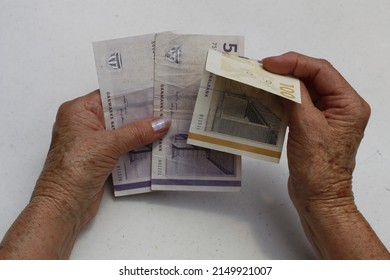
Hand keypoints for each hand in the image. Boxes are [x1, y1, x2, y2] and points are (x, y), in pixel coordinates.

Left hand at [0, 90, 169, 258]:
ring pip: (122, 132)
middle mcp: (84, 124)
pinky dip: (137, 147)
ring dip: (141, 132)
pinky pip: (123, 147)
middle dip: (141, 114)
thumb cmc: (75, 169)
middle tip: (166, 108)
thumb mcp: (109, 144)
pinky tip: (156, 144)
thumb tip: (162, 122)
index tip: (155, 90)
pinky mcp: (100, 159)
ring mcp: (92, 143)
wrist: (64, 206)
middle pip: (118, 114)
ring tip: (166, 125)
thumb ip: (137, 132)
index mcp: (78, 111)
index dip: (133, 93)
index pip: (109, 95)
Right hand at [263, 53, 389, 258]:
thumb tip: (281, 77)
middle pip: (315, 77)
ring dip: (285, 83)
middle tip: (264, 69)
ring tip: (264, 78)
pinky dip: (285, 97)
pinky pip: (301, 104)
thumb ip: (296, 97)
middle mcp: (342, 106)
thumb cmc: (318, 168)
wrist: (319, 198)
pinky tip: (270, 95)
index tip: (270, 63)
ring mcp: (329, 116)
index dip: (294, 62)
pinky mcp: (316, 125)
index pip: (322, 70)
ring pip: (306, 89)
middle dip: (289, 70)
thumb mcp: (306, 127)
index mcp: (349, 104)